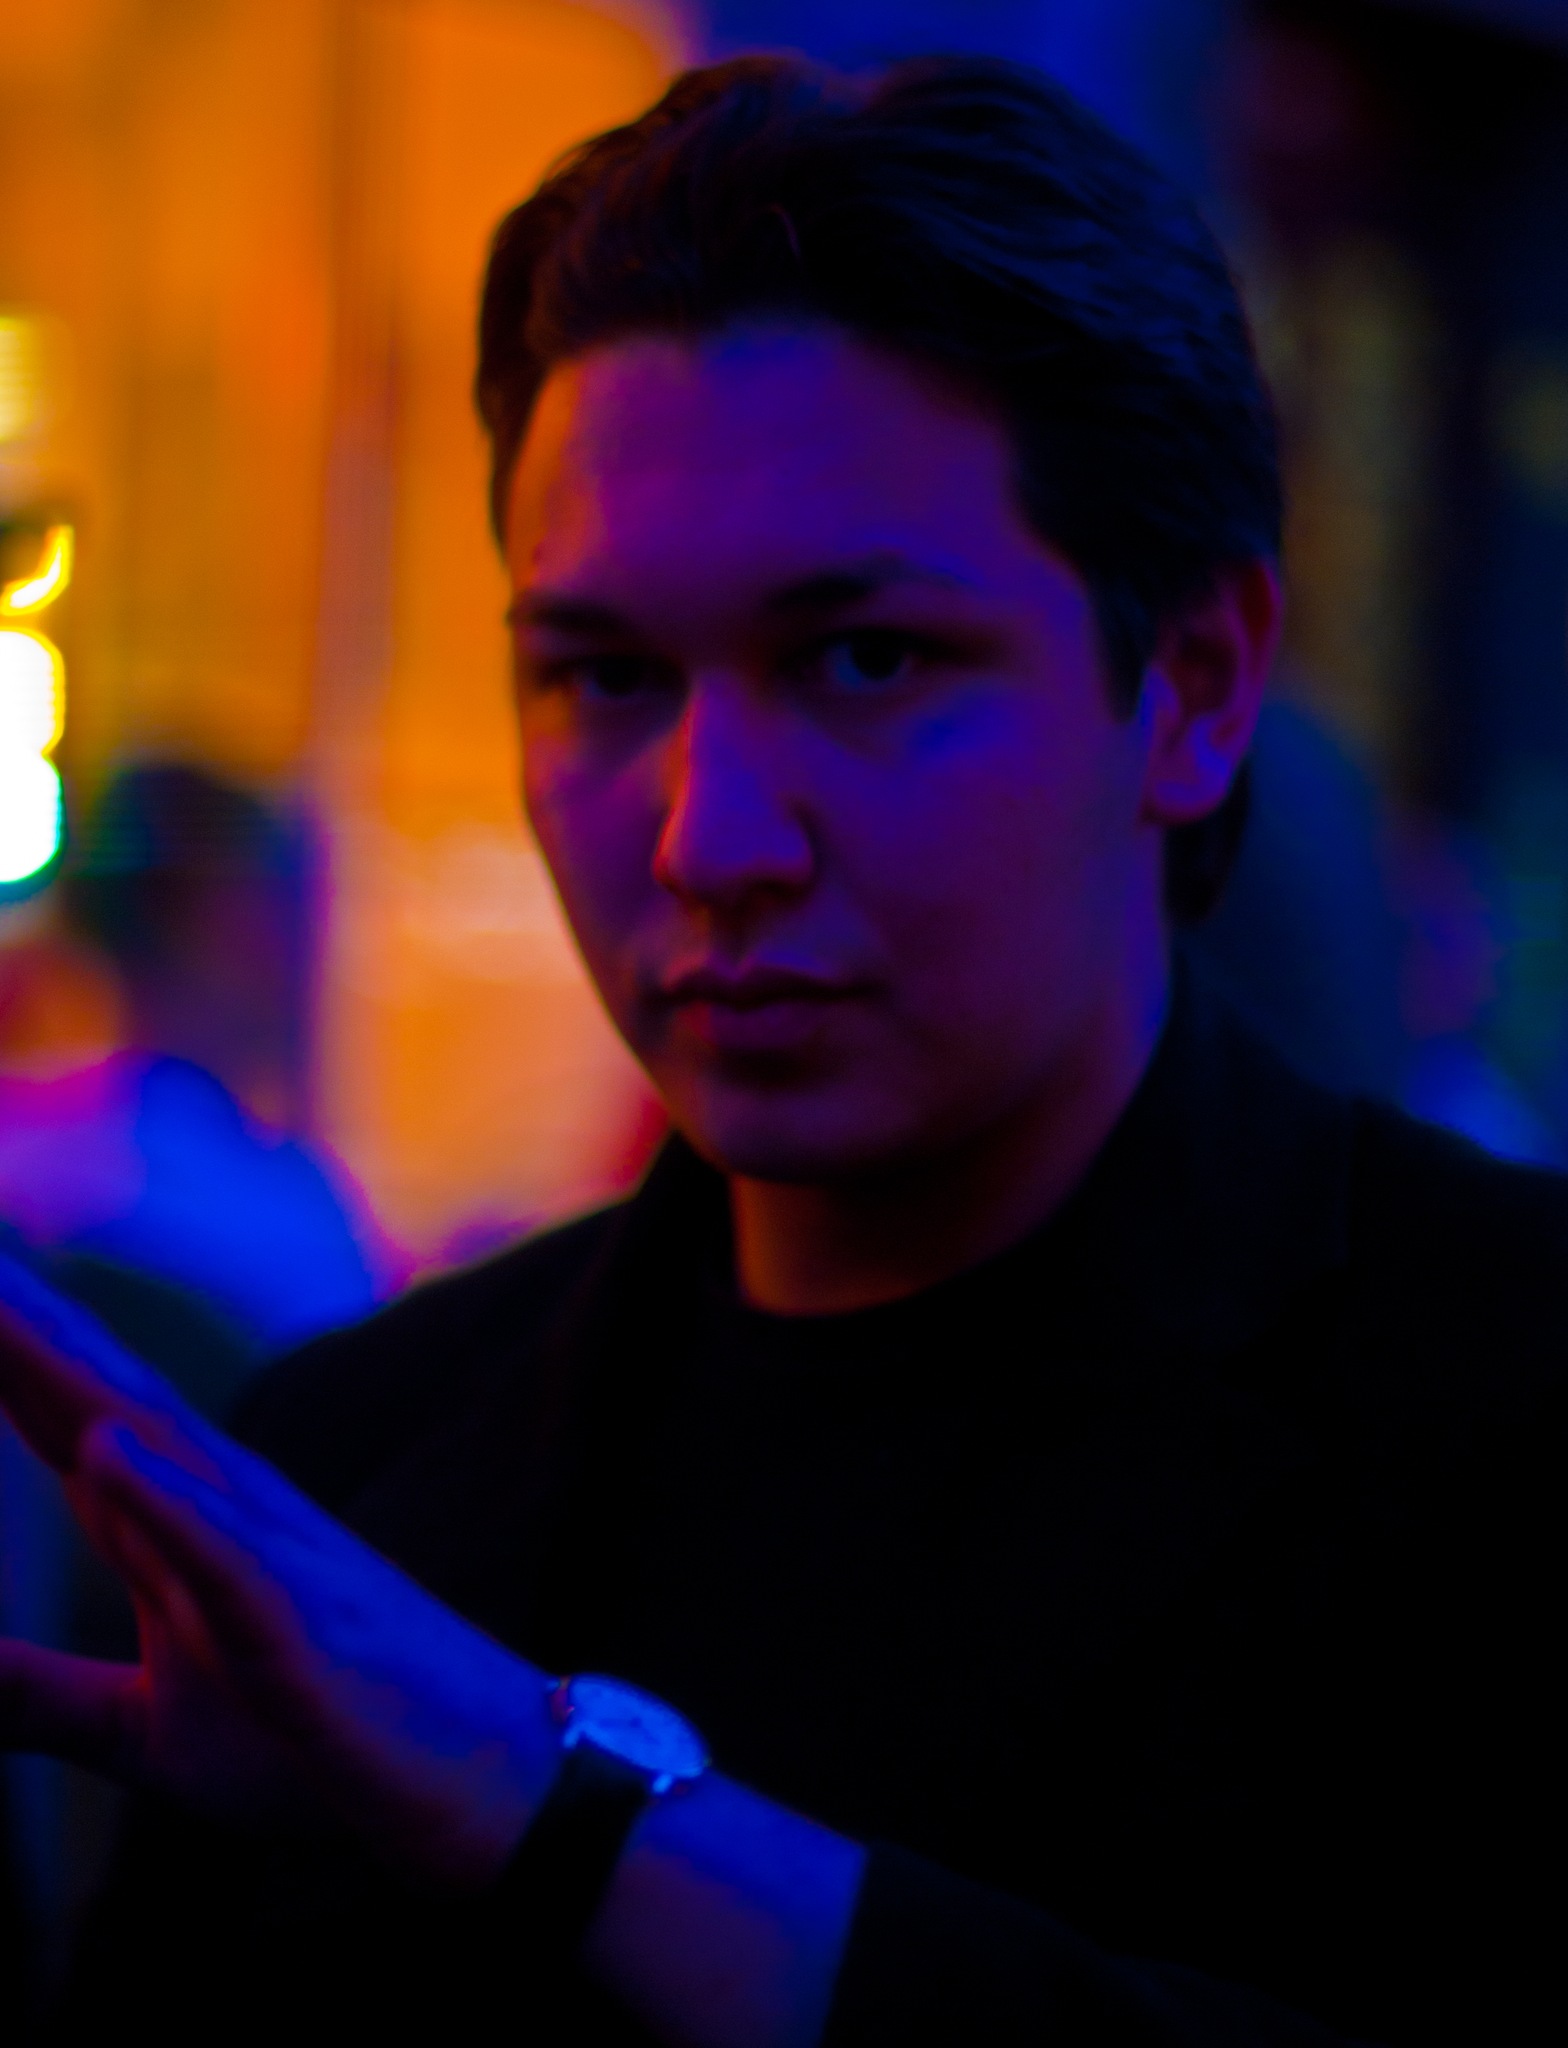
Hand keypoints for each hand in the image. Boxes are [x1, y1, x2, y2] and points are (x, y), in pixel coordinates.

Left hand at [0, 1249, 555, 1887]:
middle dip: (23, 1325)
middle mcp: (223, 1509)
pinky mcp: (297, 1620)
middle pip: (101, 1398)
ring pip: (156, 1441)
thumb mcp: (146, 1735)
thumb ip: (39, 1699)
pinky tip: (102, 1447)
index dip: (7, 1355)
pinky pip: (222, 1550)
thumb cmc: (318, 1742)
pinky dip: (162, 1496)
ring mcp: (265, 1554)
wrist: (476, 1774)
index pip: (71, 1420)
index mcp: (181, 1526)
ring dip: (73, 1371)